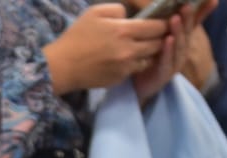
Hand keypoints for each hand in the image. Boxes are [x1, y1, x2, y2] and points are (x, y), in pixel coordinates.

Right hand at [42, 4, 168, 94]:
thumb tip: (129, 16)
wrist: (62, 66)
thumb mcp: (94, 13)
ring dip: (149, 52)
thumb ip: (117, 9)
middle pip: (158, 44)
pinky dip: (135, 64)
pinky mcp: (120, 78)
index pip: (157, 26)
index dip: (163, 23)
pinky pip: (136, 70)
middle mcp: (129, 50)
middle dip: (159, 38)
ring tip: (142, 47)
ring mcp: (125, 67)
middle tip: (155, 35)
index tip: (162, 22)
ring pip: (150, 58)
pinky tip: (126, 59)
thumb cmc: (76, 37)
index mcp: (124, 30)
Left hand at [133, 0, 215, 101]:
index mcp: (182, 41)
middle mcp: (182, 51)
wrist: (140, 87)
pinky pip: (167, 61)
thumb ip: (165, 24)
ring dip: (178, 31)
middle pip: (187, 33)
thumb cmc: (149, 59)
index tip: (213, 0)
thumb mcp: (159, 39)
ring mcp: (175, 63)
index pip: (194, 24)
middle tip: (186, 5)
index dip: (203, 12)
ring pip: (179, 46)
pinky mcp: (164, 74)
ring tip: (175, 18)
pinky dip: (168, 50)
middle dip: (188, 18)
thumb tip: (171, 6)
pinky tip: (167, 40)